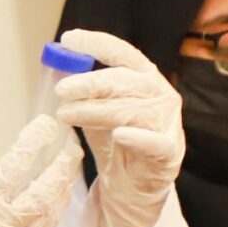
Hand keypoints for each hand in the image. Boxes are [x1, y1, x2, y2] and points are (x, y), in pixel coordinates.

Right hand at [0, 116, 83, 226]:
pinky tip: (58, 198)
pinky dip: (55, 211)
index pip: (14, 167)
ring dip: (63, 188)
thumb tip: (12, 174)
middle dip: (62, 166)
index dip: (34, 142)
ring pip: (52, 212)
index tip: (45, 126)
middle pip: (44, 191)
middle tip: (71, 147)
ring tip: (69, 169)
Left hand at [53, 28, 184, 226]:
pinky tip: (119, 134)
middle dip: (89, 82)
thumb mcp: (96, 113)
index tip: (69, 39)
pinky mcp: (169, 152)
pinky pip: (154, 143)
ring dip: (96, 111)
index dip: (97, 43)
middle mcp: (160, 95)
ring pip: (130, 110)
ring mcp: (167, 123)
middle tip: (61, 89)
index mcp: (145, 79)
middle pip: (124, 81)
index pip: (122, 53)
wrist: (133, 188)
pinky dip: (137, 137)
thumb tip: (58, 68)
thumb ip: (84, 93)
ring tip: (66, 114)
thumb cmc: (115, 144)